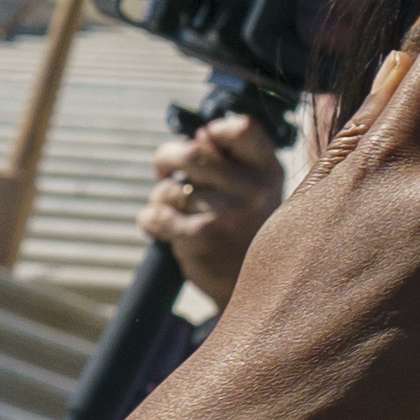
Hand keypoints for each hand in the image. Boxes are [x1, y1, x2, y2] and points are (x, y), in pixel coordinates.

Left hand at [139, 110, 283, 306]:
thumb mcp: (258, 194)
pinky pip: (155, 215)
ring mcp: (227, 213)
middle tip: (163, 170)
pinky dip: (151, 221)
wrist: (252, 290)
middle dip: (164, 158)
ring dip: (160, 200)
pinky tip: (165, 231)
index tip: (204, 142)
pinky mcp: (200, 236)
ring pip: (168, 188)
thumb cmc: (246, 233)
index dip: (215, 130)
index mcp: (269, 172)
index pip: (242, 128)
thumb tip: (198, 134)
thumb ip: (234, 162)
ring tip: (175, 215)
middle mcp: (253, 189)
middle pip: (191, 152)